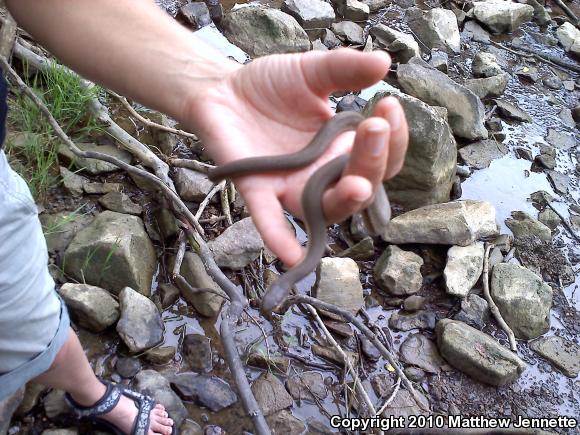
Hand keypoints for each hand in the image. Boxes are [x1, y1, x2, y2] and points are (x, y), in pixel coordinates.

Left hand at [182, 48, 408, 266]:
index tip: (388, 106)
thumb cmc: (271, 87)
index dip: (393, 139)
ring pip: (327, 208)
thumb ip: (344, 68)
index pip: (382, 158)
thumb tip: (383, 62)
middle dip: (373, 162)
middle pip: (361, 187)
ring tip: (357, 184)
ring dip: (345, 200)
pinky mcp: (258, 189)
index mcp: (343, 150)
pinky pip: (270, 219)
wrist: (222, 89)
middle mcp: (324, 174)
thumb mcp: (312, 71)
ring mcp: (292, 186)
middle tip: (374, 127)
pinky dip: (279, 236)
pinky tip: (292, 256)